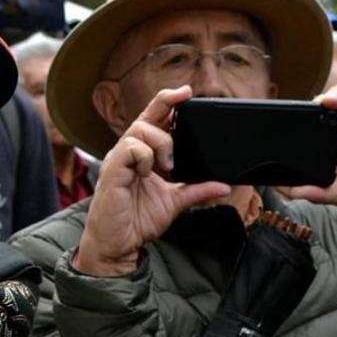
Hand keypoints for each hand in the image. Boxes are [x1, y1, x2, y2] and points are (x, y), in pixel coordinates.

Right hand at [74, 86, 230, 275]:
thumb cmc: (137, 221)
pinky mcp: (113, 169)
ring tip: (166, 166)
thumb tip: (223, 186)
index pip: (153, 120)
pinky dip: (145, 158)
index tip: (186, 92)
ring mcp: (119, 159)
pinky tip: (146, 175)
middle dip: (167, 106)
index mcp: (142, 155)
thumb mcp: (175, 203)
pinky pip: (131, 148)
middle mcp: (129, 152)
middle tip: (180, 121)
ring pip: (141, 129)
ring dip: (161, 144)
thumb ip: (196, 191)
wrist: (118, 244)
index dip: (168, 102)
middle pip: (146, 115)